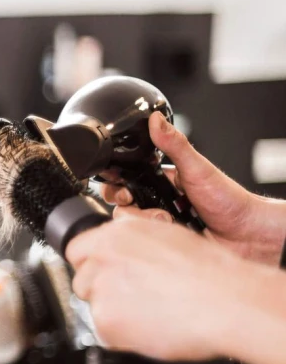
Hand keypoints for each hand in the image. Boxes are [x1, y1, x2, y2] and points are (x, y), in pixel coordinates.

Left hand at [66, 217, 274, 361]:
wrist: (226, 302)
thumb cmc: (209, 273)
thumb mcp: (168, 236)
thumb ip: (134, 240)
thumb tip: (123, 243)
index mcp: (116, 234)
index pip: (77, 250)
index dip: (93, 265)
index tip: (106, 275)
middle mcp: (102, 259)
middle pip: (82, 279)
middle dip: (102, 291)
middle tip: (133, 298)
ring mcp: (101, 290)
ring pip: (94, 307)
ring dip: (114, 313)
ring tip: (150, 313)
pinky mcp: (105, 321)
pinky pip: (105, 332)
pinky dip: (123, 335)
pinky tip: (150, 328)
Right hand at [99, 112, 285, 265]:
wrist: (247, 235)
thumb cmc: (228, 200)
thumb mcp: (197, 168)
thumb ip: (174, 144)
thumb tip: (155, 119)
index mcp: (160, 182)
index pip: (125, 182)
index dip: (116, 186)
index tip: (121, 190)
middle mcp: (156, 203)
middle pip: (121, 206)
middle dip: (127, 206)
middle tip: (137, 204)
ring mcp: (159, 224)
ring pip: (130, 226)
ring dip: (145, 222)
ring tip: (167, 220)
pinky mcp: (164, 243)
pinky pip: (143, 243)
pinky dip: (153, 238)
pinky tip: (171, 233)